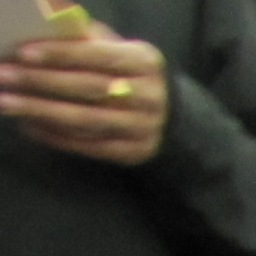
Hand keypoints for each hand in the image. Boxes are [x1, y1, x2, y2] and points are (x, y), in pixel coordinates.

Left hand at [0, 21, 167, 162]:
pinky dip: (55, 136)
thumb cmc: (125, 73)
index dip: (60, 54)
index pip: (99, 56)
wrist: (164, 114)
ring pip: (85, 120)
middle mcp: (150, 97)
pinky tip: (29, 125)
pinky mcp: (134, 152)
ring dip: (40, 111)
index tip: (23, 53)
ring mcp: (144, 128)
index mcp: (145, 63)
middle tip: (5, 76)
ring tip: (7, 102)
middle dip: (41, 82)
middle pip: (89, 89)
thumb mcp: (114, 49)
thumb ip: (84, 39)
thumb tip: (44, 26)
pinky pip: (88, 146)